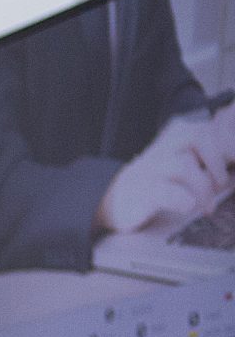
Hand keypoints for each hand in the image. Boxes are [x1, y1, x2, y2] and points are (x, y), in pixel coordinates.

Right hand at [99, 114, 232, 232]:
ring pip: (184, 165)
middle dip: (217, 161)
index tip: (232, 164)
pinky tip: (188, 207)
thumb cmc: (157, 184)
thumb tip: (233, 164)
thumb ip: (210, 159)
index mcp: (177, 138)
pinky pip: (166, 193)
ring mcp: (152, 170)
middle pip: (198, 135)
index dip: (228, 146)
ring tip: (208, 206)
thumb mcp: (185, 164)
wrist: (114, 201)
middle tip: (222, 184)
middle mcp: (164, 149)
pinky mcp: (142, 193)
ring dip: (203, 188)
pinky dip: (183, 200)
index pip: (209, 129)